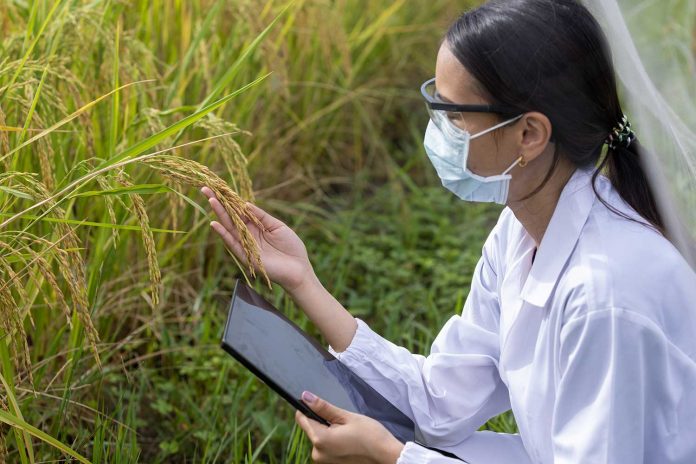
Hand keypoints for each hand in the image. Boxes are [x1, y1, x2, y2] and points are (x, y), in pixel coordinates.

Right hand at [200, 186, 314, 292]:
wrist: (299, 269)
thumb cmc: (291, 247)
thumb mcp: (277, 226)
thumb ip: (261, 216)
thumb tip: (244, 203)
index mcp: (255, 226)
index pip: (239, 210)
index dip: (229, 200)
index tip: (218, 187)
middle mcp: (248, 234)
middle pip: (230, 217)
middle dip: (218, 203)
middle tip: (205, 189)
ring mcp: (245, 245)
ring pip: (228, 228)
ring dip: (219, 215)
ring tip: (211, 201)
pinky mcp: (246, 257)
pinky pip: (233, 244)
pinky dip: (224, 234)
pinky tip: (215, 224)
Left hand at [295, 391, 404, 463]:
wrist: (386, 456)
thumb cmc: (370, 435)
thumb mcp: (347, 417)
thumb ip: (324, 407)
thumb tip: (305, 396)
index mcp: (320, 439)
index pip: (302, 419)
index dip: (308, 408)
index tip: (321, 405)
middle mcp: (317, 453)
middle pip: (311, 428)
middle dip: (323, 421)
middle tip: (343, 421)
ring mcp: (323, 461)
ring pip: (319, 437)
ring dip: (329, 431)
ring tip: (348, 432)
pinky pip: (325, 447)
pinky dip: (333, 441)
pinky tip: (348, 441)